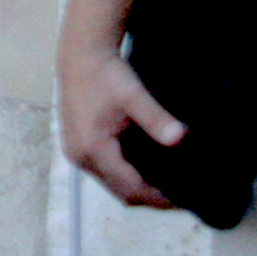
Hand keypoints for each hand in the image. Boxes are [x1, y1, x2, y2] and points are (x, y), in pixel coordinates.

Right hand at [59, 41, 182, 209]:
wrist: (81, 54)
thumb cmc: (106, 74)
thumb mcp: (134, 96)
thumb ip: (155, 119)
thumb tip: (181, 138)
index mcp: (93, 149)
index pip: (129, 188)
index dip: (156, 198)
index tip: (180, 201)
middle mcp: (80, 157)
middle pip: (119, 192)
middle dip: (148, 197)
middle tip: (176, 195)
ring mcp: (75, 152)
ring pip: (110, 183)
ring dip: (135, 187)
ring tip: (163, 183)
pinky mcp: (76, 145)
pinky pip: (103, 172)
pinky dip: (123, 175)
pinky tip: (141, 167)